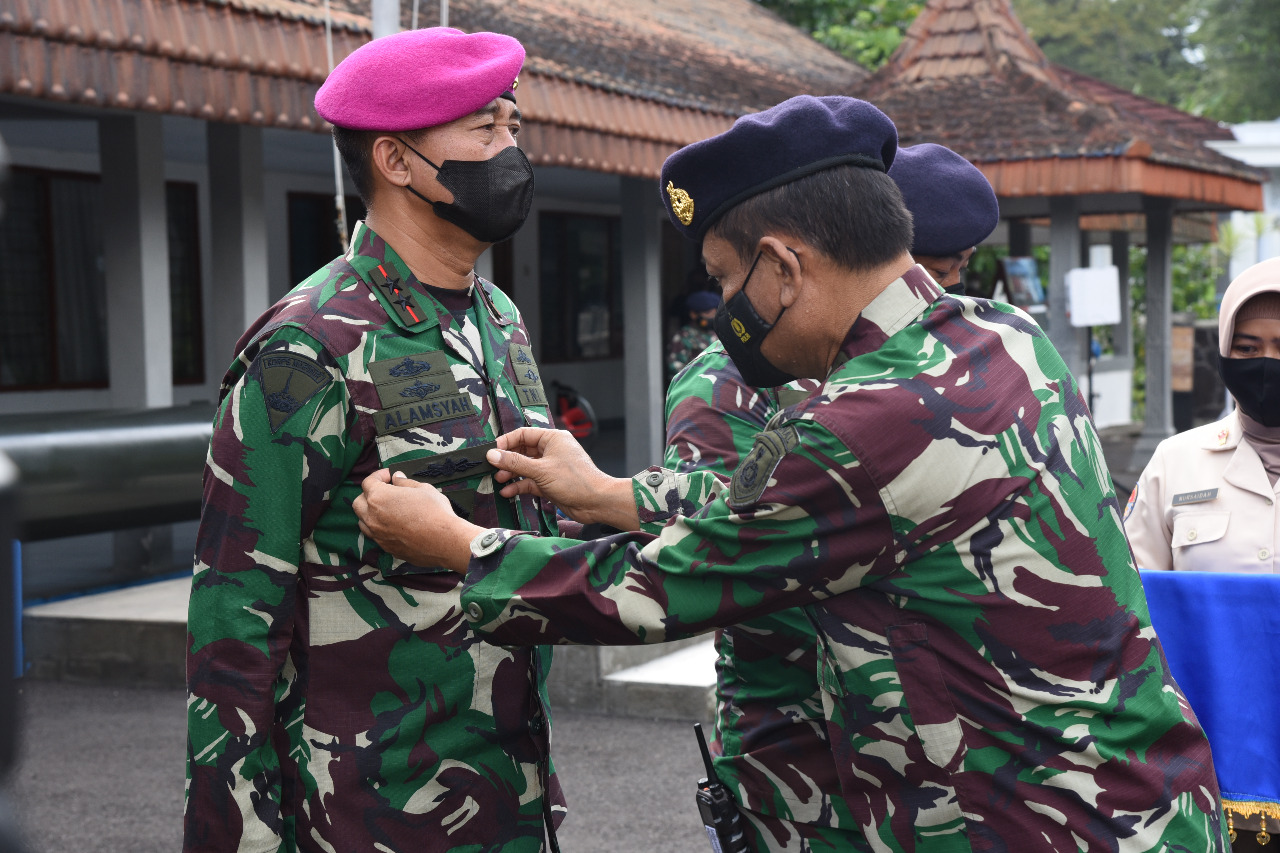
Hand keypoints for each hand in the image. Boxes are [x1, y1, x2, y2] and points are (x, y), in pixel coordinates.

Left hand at [354, 470, 482, 572]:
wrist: (445, 541)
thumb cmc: (435, 512)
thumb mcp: (423, 489)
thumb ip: (405, 483)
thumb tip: (397, 478)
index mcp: (379, 497)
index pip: (368, 482)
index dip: (378, 476)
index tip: (389, 476)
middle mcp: (373, 516)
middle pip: (358, 502)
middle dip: (369, 494)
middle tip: (386, 492)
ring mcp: (377, 534)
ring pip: (362, 521)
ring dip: (370, 513)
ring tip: (386, 510)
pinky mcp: (385, 547)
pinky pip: (374, 535)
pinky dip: (379, 528)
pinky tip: (393, 525)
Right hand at [487, 427, 639, 530]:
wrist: (596, 502)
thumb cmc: (576, 481)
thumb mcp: (540, 470)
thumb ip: (515, 462)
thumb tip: (493, 454)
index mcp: (552, 438)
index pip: (523, 434)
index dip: (506, 442)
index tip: (492, 451)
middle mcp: (551, 450)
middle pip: (522, 451)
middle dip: (507, 460)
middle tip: (492, 467)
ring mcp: (550, 467)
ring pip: (525, 467)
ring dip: (511, 473)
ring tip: (498, 480)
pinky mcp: (550, 483)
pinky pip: (530, 481)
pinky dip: (519, 485)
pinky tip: (508, 492)